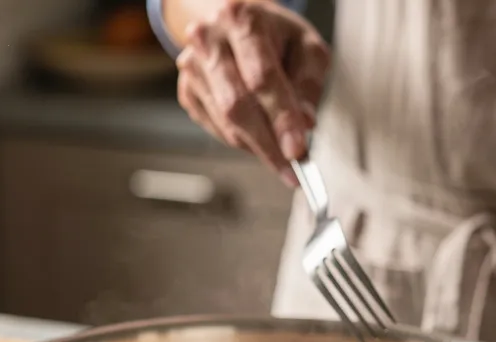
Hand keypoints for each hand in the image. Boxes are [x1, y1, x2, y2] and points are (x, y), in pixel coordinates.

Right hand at [176, 0, 329, 185]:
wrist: (237, 23)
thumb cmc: (275, 35)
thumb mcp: (305, 45)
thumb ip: (309, 82)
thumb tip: (304, 123)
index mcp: (241, 19)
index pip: (262, 77)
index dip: (281, 117)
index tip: (297, 150)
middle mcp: (208, 39)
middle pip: (237, 104)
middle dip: (267, 143)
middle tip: (291, 168)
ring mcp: (192, 67)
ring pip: (225, 121)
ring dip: (257, 145)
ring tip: (282, 154)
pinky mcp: (187, 91)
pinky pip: (217, 129)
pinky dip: (242, 140)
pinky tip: (261, 136)